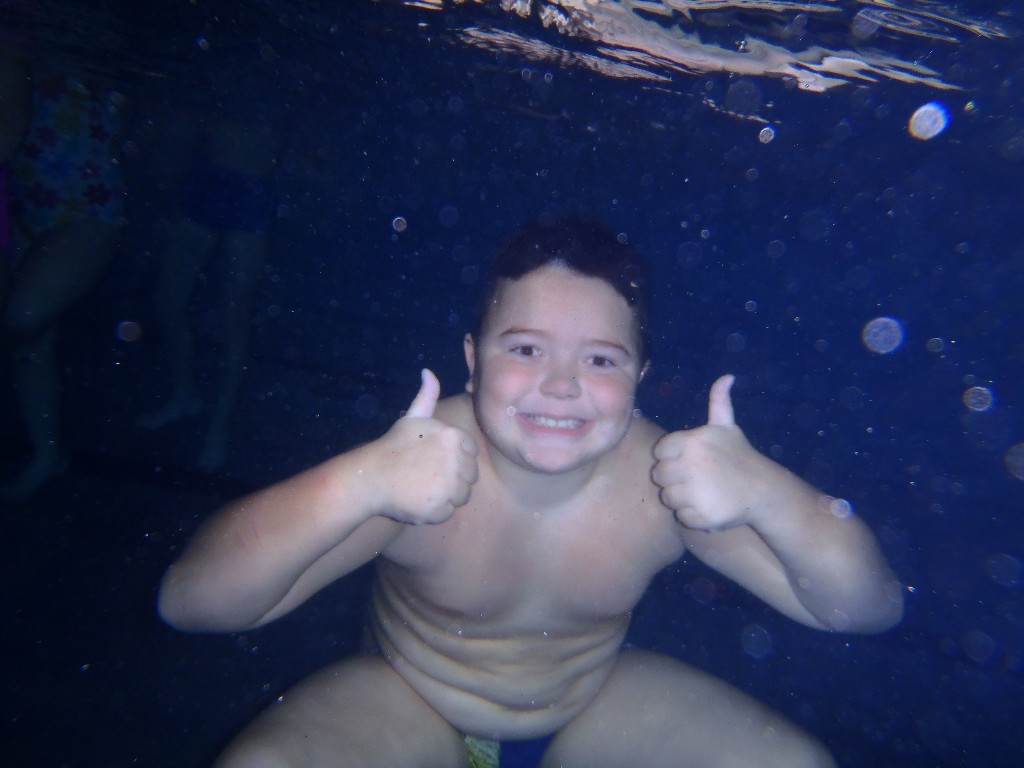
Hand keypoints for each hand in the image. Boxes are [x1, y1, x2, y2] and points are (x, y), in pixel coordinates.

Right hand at [370, 369, 478, 524]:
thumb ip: (427, 396)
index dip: (454, 459)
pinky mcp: (439, 508)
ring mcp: (448, 487)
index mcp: (454, 438)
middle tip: (426, 476)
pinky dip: (434, 511)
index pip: (471, 454)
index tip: (433, 460)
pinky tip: (417, 500)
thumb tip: (428, 371)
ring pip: (462, 496)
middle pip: (470, 477)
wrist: (370, 477)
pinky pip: (448, 512)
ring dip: (445, 495)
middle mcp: (456, 461)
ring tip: (422, 487)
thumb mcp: (413, 417)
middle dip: (452, 478)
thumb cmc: (393, 446)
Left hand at [652, 375, 773, 530]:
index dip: (672, 457)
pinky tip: (709, 506)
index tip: (691, 460)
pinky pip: (682, 517)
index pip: (660, 452)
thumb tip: (727, 376)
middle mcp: (692, 465)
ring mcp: (696, 491)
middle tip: (697, 478)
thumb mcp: (727, 426)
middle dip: (674, 478)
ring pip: (668, 498)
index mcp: (692, 442)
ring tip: (703, 492)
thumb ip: (719, 401)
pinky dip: (692, 516)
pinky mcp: (702, 515)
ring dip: (682, 498)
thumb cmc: (739, 456)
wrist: (763, 490)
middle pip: (659, 475)